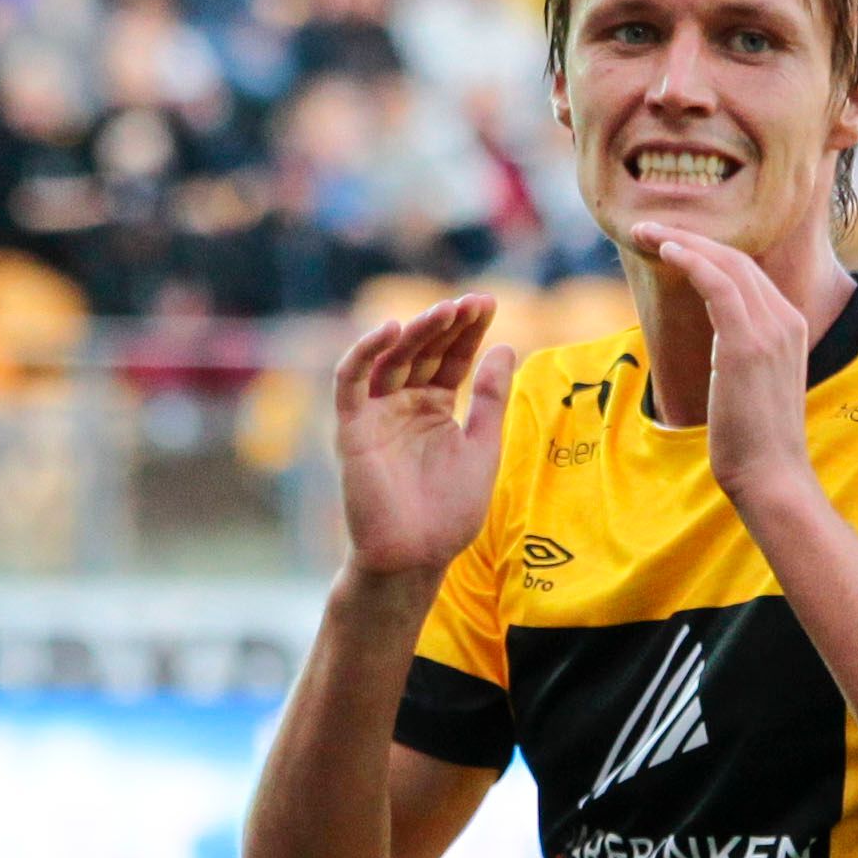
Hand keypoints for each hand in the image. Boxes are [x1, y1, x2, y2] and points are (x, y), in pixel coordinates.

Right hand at [329, 293, 510, 586]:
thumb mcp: (483, 446)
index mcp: (436, 409)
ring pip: (391, 359)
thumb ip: (491, 399)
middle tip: (470, 303)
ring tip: (444, 311)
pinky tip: (391, 329)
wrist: (416, 555)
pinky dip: (365, 352)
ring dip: (415, 332)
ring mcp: (377, 414)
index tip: (488, 302)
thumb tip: (507, 346)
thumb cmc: (450, 510)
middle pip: (423, 352)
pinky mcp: (352, 428)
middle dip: (446, 325)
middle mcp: (404, 405)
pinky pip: (351, 381)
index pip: (451, 358)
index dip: (468, 331)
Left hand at [640, 230, 815, 511]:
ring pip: (726, 263)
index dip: (706, 250)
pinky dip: (692, 259)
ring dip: (682, 241)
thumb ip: (742, 355)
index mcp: (791, 326)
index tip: (669, 243)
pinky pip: (719, 283)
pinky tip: (666, 251)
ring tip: (646, 232)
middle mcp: (786, 319)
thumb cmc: (754, 442)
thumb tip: (719, 348)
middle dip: (690, 237)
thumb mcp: (752, 385)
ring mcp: (771, 329)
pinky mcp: (748, 343)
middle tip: (648, 228)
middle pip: (737, 258)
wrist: (772, 477)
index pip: (747, 272)